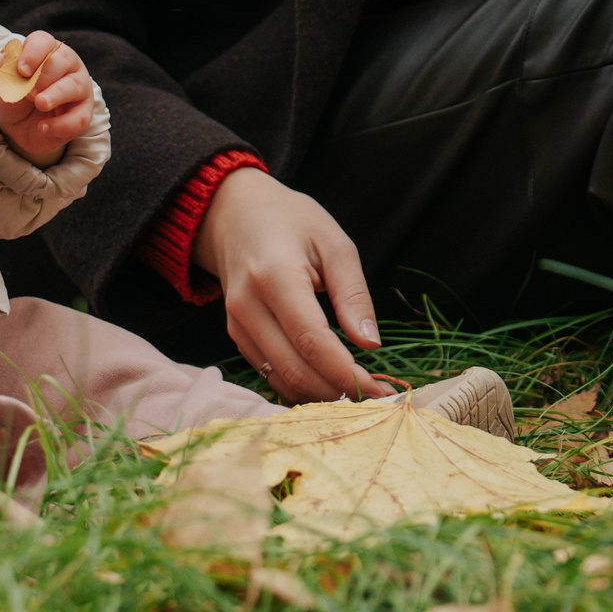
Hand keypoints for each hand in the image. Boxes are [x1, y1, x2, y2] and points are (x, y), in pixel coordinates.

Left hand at [0, 31, 95, 167]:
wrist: (17, 126)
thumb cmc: (14, 96)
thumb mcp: (5, 85)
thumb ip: (9, 76)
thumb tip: (14, 73)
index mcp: (45, 50)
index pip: (43, 42)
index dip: (33, 54)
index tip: (21, 71)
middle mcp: (67, 64)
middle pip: (62, 60)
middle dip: (45, 76)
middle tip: (29, 92)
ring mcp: (79, 87)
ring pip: (74, 86)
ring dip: (56, 95)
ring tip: (40, 104)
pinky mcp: (83, 112)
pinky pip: (79, 118)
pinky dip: (61, 125)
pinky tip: (43, 127)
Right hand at [192, 169, 392, 402]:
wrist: (233, 214)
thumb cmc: (290, 221)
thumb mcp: (333, 242)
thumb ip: (353, 294)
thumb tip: (371, 344)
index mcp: (275, 275)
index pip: (312, 340)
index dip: (346, 372)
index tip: (379, 389)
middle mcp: (248, 304)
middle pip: (294, 368)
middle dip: (338, 391)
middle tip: (374, 397)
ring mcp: (236, 323)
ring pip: (280, 378)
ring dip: (320, 395)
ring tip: (356, 393)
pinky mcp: (236, 335)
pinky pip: (268, 372)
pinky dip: (300, 386)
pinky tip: (328, 383)